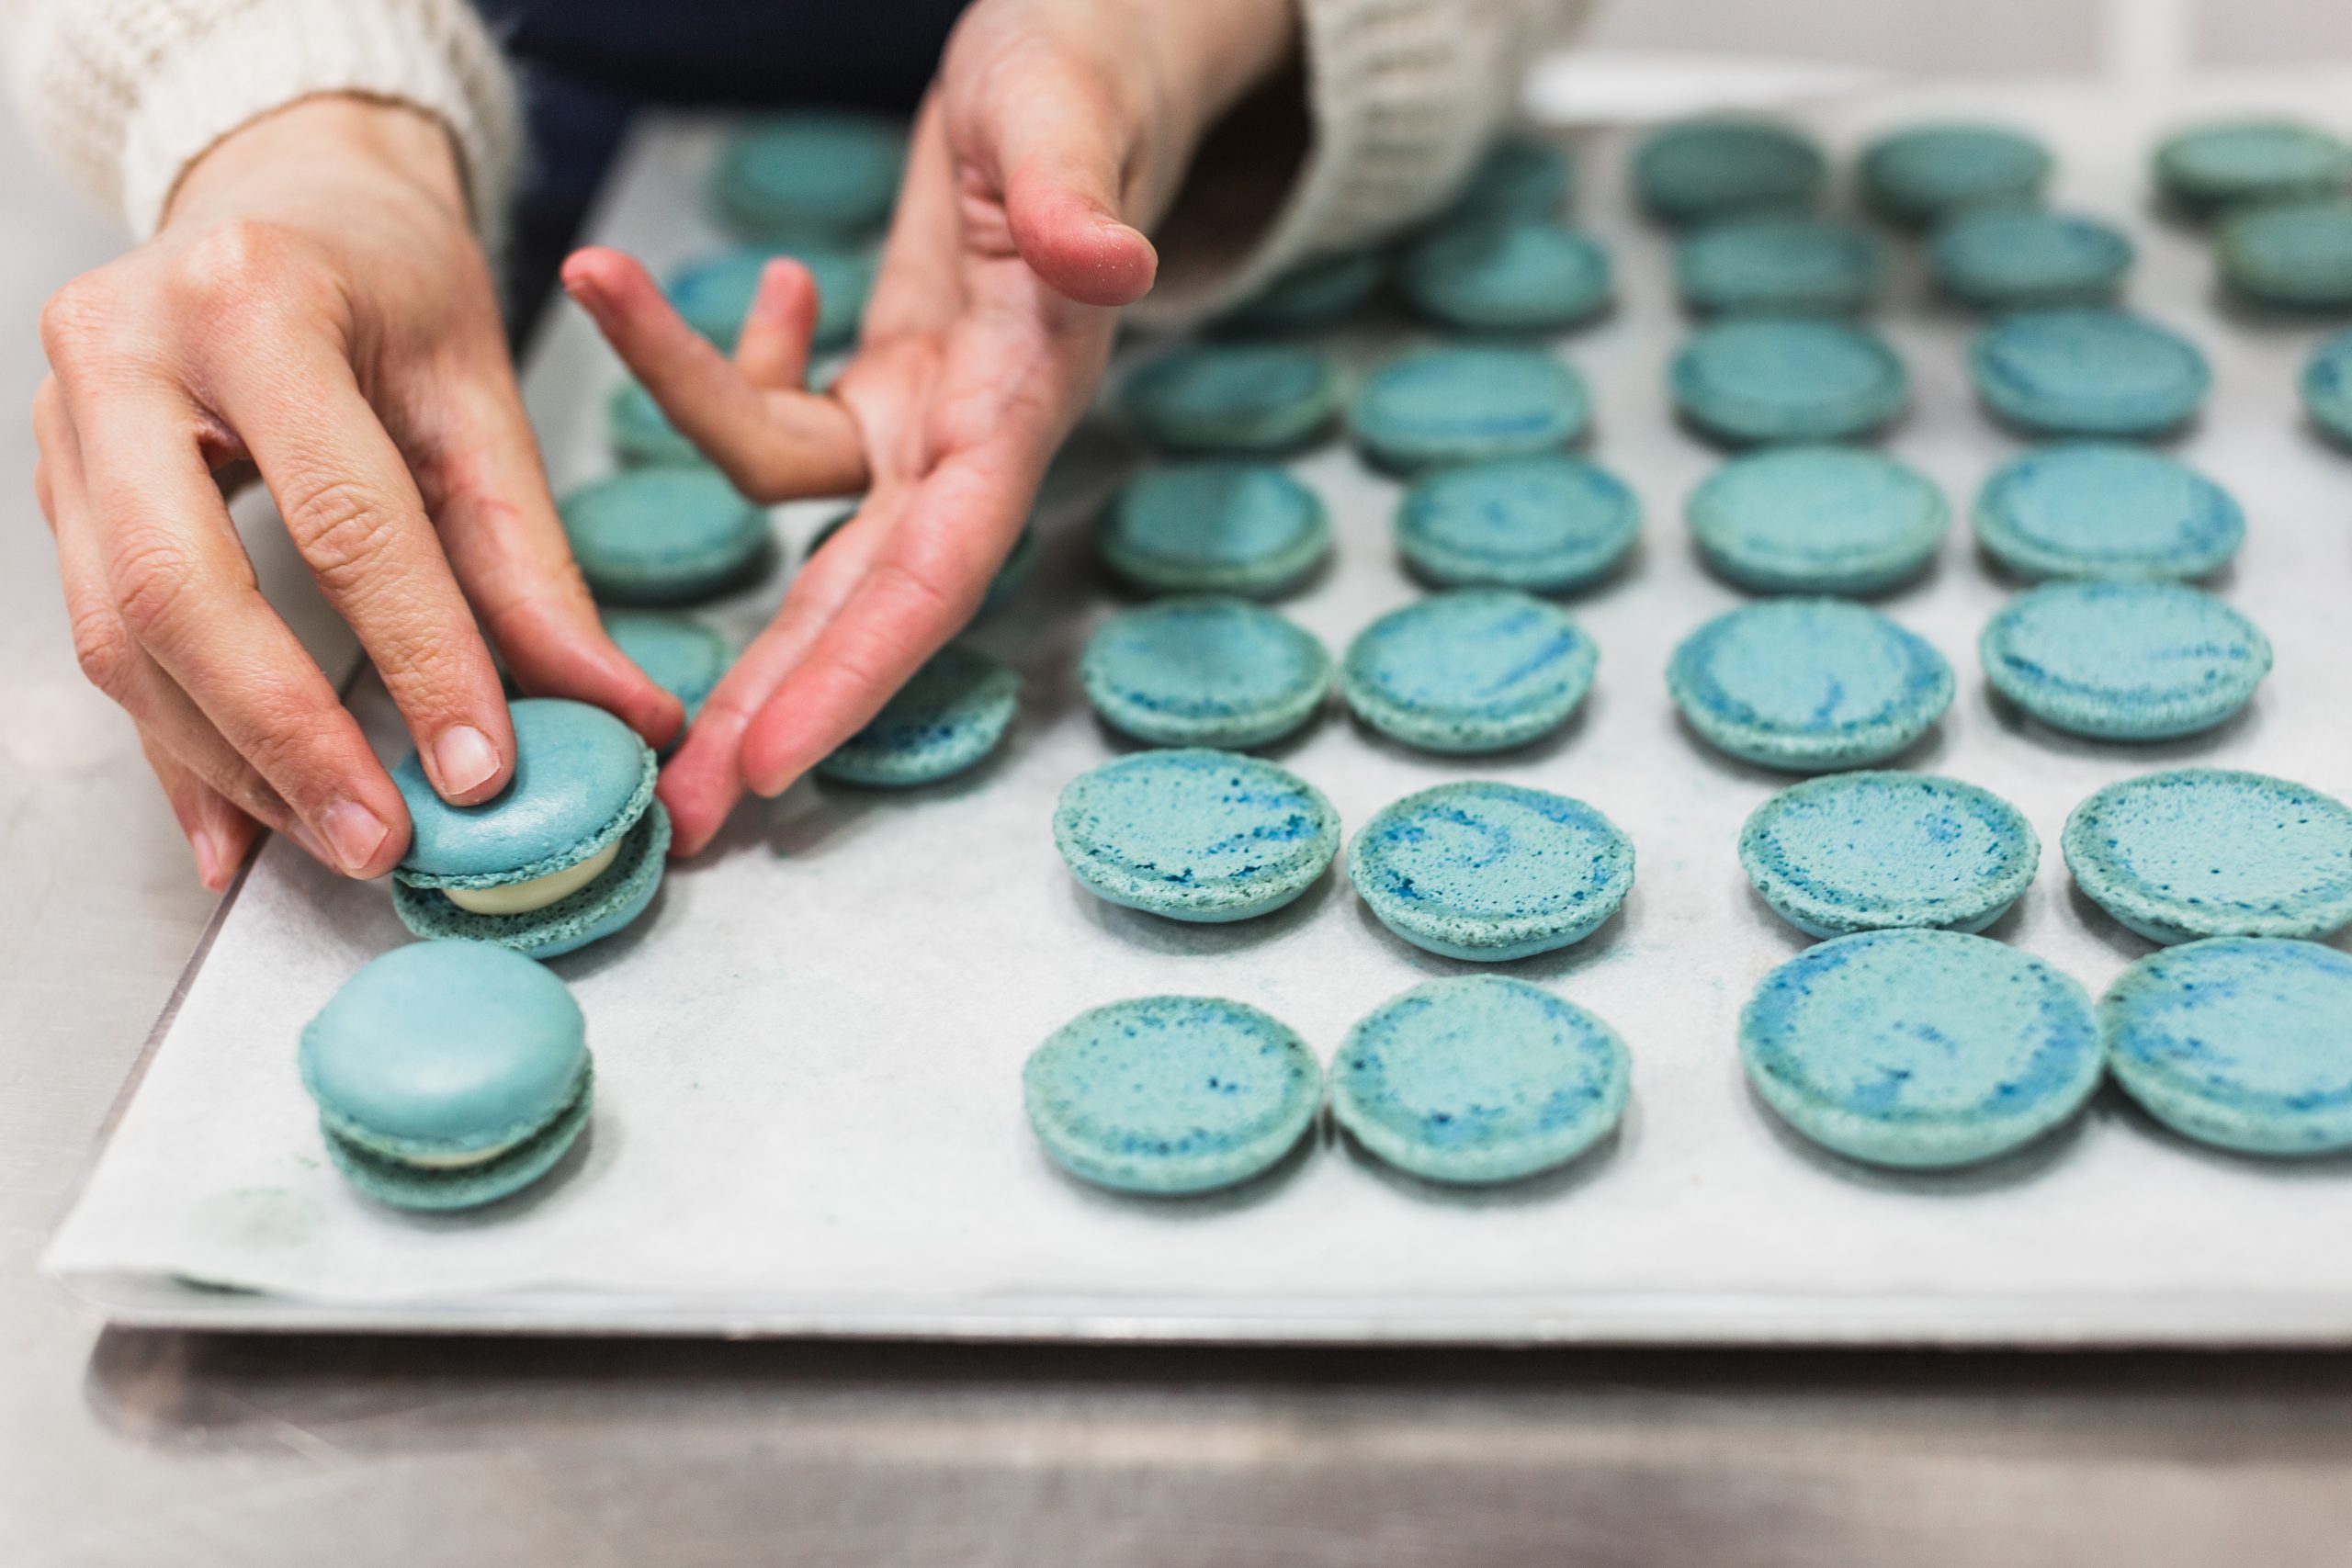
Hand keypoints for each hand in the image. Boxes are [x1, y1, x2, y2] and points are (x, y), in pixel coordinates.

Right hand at [36, 95, 681, 889]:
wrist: (285, 192)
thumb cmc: (390, 280)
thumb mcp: (481, 392)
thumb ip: (535, 560)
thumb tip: (622, 711)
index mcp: (252, 301)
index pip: (342, 515)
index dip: (416, 654)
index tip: (482, 767)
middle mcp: (124, 354)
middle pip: (177, 588)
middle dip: (285, 737)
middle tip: (383, 838)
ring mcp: (64, 421)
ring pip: (121, 633)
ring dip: (232, 763)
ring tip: (339, 843)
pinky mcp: (55, 484)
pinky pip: (103, 640)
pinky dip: (179, 749)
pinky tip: (238, 833)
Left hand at [563, 0, 1295, 855]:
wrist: (1087, 46)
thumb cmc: (1084, 65)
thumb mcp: (1071, 108)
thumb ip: (1082, 192)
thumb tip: (1105, 268)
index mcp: (1024, 395)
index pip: (939, 561)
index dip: (860, 669)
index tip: (772, 761)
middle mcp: (976, 433)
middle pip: (866, 600)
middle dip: (776, 708)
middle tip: (683, 819)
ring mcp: (929, 418)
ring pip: (806, 535)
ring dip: (718, 587)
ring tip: (613, 675)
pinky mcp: (888, 386)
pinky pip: (778, 425)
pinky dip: (704, 382)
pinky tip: (648, 303)